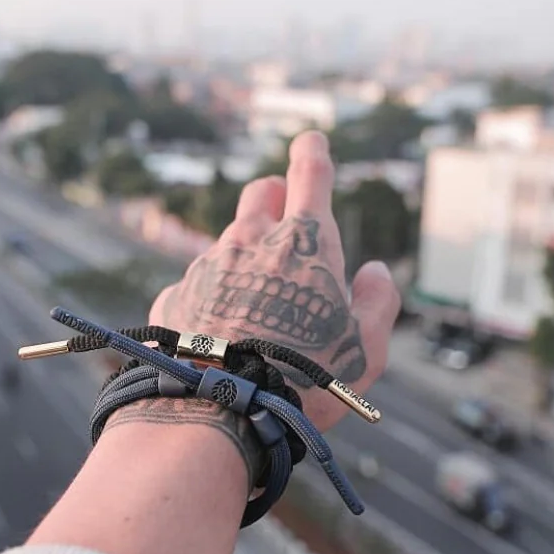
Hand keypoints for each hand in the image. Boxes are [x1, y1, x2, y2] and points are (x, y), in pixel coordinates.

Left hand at [152, 131, 399, 430]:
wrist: (218, 413)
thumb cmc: (304, 382)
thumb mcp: (366, 348)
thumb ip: (378, 302)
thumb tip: (373, 271)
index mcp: (304, 242)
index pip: (309, 174)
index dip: (312, 153)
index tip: (309, 141)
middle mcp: (249, 241)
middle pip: (258, 194)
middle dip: (273, 195)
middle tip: (281, 214)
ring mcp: (206, 266)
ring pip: (227, 244)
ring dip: (244, 258)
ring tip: (257, 307)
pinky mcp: (174, 296)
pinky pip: (198, 286)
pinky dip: (212, 298)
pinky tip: (221, 335)